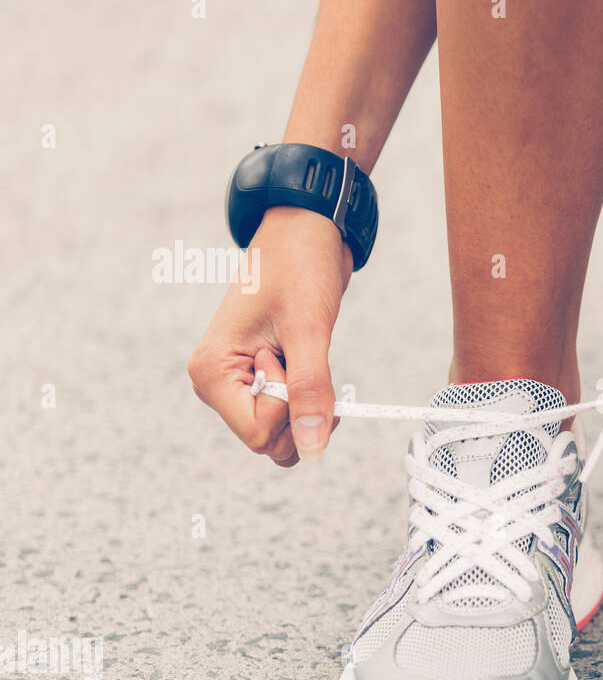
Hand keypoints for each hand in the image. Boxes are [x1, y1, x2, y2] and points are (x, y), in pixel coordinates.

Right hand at [188, 207, 350, 465]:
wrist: (305, 231)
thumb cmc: (299, 267)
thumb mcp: (308, 330)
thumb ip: (310, 391)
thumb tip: (313, 448)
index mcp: (212, 372)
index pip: (256, 434)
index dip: (289, 409)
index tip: (289, 360)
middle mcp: (218, 383)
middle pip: (268, 440)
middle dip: (299, 410)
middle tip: (302, 356)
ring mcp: (238, 382)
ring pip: (281, 432)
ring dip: (307, 404)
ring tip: (304, 354)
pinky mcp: (260, 379)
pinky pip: (289, 414)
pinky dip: (309, 398)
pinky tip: (307, 359)